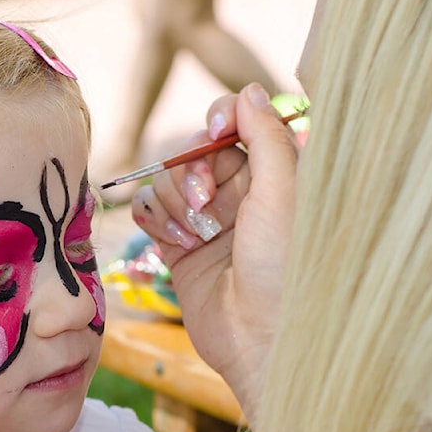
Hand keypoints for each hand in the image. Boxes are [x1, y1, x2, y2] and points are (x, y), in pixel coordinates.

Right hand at [131, 83, 299, 418]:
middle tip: (206, 201)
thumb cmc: (283, 268)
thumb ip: (266, 136)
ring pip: (166, 179)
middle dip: (193, 169)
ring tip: (195, 233)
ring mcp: (204, 220)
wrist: (260, 339)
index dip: (220, 120)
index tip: (216, 130)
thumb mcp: (283, 193)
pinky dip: (155, 220)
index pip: (236, 124)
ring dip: (174, 201)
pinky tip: (177, 243)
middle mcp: (238, 195)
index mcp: (272, 177)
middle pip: (193, 149)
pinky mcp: (177, 246)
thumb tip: (249, 91)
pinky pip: (148, 210)